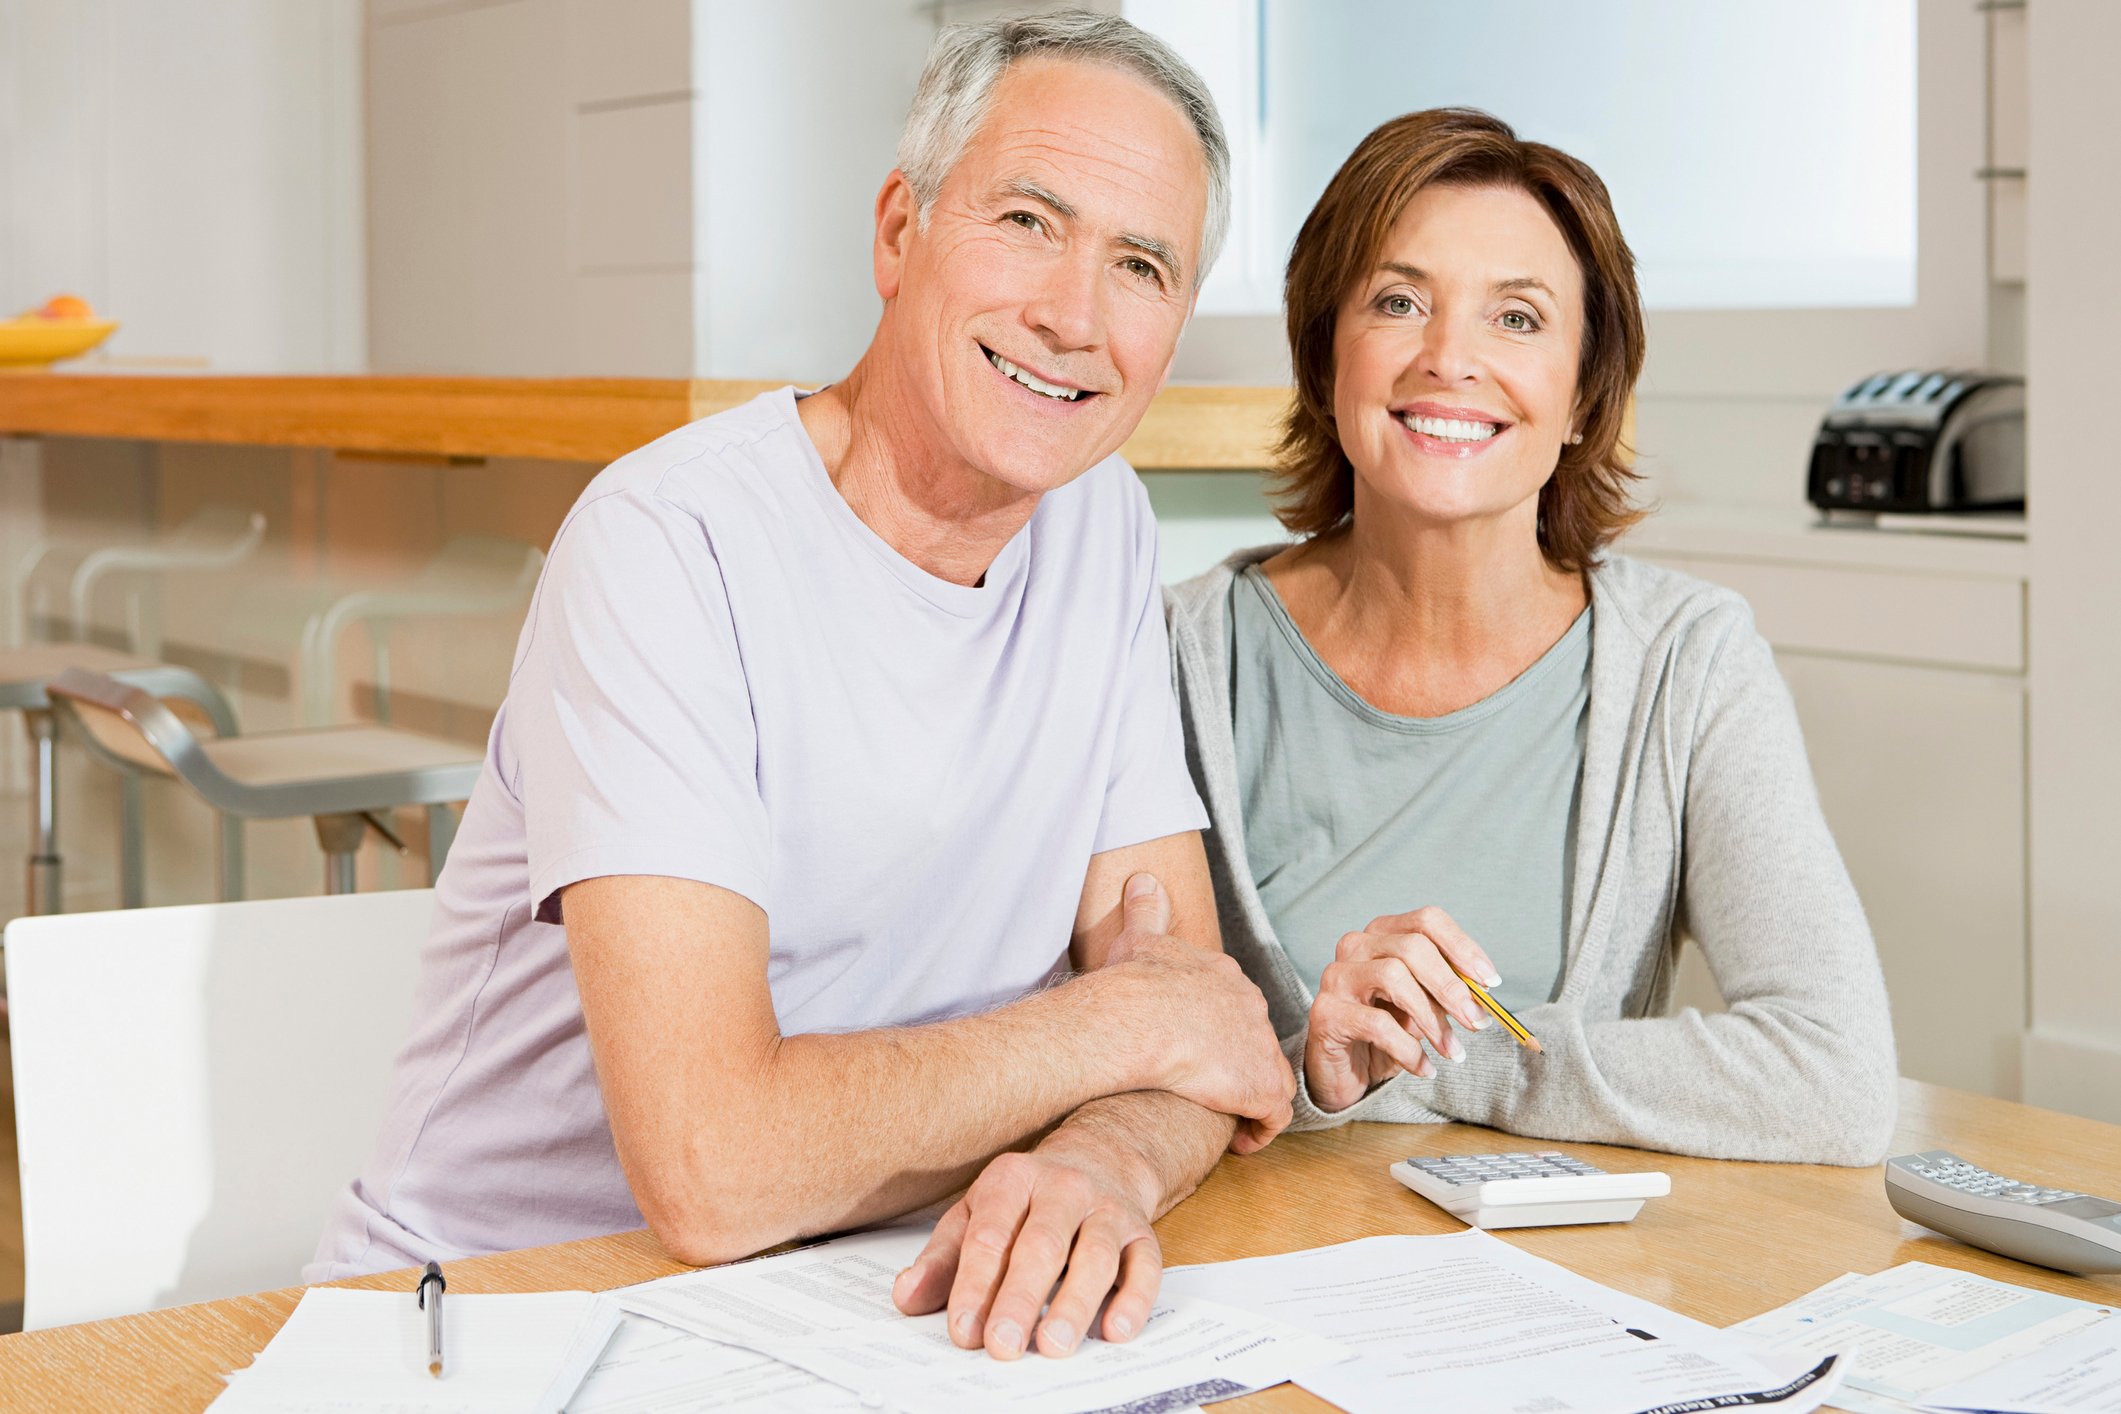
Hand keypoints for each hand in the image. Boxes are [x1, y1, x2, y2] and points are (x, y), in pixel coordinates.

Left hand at [892, 1146, 1160, 1359]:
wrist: (1101, 1158)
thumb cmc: (1026, 1201)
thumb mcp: (974, 1215)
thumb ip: (942, 1259)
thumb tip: (906, 1297)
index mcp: (1012, 1179)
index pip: (990, 1235)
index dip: (974, 1285)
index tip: (963, 1330)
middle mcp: (1063, 1188)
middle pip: (1041, 1245)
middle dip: (1020, 1299)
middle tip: (1003, 1346)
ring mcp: (1107, 1208)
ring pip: (1095, 1255)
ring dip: (1075, 1303)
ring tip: (1053, 1345)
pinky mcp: (1143, 1233)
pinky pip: (1145, 1266)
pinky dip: (1134, 1299)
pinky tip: (1115, 1330)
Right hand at [1098, 873, 1294, 1152]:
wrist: (1140, 1017)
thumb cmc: (1133, 982)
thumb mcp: (1140, 937)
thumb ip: (1146, 910)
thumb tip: (1143, 878)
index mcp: (1226, 976)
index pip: (1235, 1005)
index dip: (1221, 1029)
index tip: (1202, 1049)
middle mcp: (1253, 1007)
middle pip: (1255, 1040)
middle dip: (1239, 1062)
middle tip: (1212, 1084)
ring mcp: (1261, 1047)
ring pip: (1268, 1078)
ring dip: (1251, 1098)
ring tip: (1227, 1116)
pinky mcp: (1263, 1086)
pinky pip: (1273, 1116)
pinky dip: (1259, 1131)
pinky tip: (1238, 1140)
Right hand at [1305, 906, 1499, 1113]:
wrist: (1344, 1072)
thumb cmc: (1386, 1034)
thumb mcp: (1422, 1009)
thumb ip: (1445, 994)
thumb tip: (1482, 996)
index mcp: (1383, 935)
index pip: (1427, 921)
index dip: (1462, 947)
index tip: (1490, 981)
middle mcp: (1356, 946)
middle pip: (1413, 946)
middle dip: (1451, 986)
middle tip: (1476, 1021)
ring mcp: (1337, 976)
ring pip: (1393, 975)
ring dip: (1432, 1018)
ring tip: (1452, 1050)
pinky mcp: (1325, 1012)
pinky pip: (1376, 1024)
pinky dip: (1408, 1049)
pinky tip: (1423, 1067)